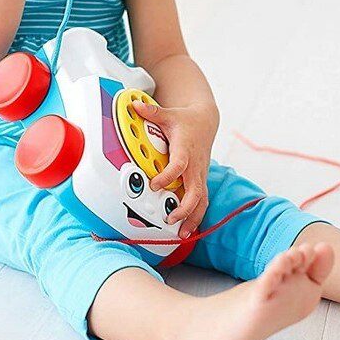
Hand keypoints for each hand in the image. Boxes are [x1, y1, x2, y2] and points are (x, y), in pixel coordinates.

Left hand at [131, 99, 213, 238]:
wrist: (206, 121)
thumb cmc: (186, 121)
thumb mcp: (168, 114)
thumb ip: (151, 112)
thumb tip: (134, 105)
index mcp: (186, 149)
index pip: (179, 166)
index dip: (168, 176)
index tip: (154, 184)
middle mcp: (195, 165)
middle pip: (195, 190)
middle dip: (185, 207)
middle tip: (171, 218)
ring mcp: (199, 175)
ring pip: (202, 200)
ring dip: (193, 218)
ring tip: (182, 234)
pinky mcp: (200, 180)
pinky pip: (202, 201)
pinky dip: (196, 216)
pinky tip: (187, 230)